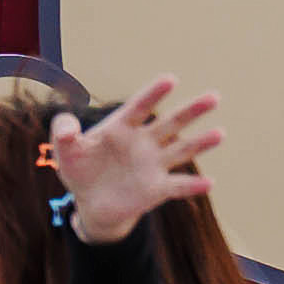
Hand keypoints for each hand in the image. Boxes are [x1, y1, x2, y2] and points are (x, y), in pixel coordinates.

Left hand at [47, 77, 222, 243]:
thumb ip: (63, 133)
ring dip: (201, 142)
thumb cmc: (79, 169)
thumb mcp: (65, 150)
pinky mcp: (157, 189)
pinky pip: (178, 186)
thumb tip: (68, 127)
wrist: (91, 204)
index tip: (171, 79)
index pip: (139, 106)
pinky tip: (209, 183)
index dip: (154, 93)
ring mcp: (153, 165)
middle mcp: (143, 143)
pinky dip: (193, 185)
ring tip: (220, 133)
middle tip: (214, 97)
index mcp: (121, 128)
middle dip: (192, 110)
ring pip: (182, 150)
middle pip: (171, 123)